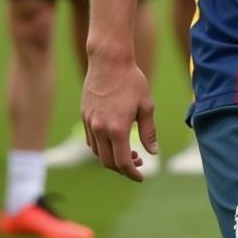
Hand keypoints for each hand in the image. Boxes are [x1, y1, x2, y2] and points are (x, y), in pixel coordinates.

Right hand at [81, 57, 157, 182]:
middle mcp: (100, 129)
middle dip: (123, 168)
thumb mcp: (146, 106)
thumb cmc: (131, 81)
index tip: (141, 177)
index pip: (122, 162)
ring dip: (111, 158)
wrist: (109, 61)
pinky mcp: (84, 115)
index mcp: (117, 129)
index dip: (132, 173)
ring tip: (128, 150)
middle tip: (138, 162)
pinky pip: (91, 140)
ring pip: (97, 153)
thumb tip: (153, 152)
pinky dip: (102, 147)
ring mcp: (89, 123)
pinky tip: (114, 140)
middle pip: (108, 162)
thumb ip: (149, 132)